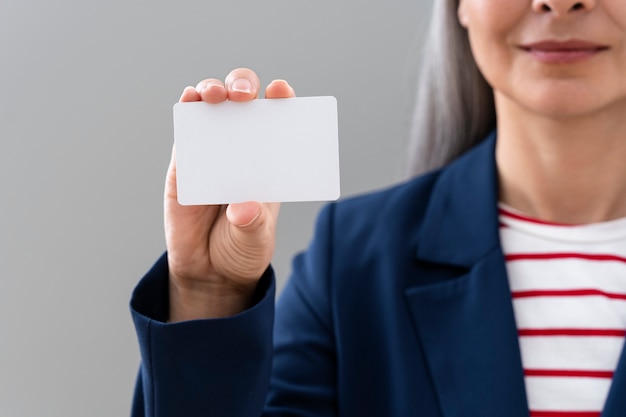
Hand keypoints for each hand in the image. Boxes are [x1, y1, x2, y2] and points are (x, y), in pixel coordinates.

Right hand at [165, 68, 295, 321]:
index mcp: (268, 161)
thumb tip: (243, 207)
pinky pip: (186, 130)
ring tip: (214, 96)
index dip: (280, 100)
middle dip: (242, 86)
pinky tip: (189, 101)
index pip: (278, 121)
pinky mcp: (184, 162)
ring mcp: (212, 151)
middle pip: (243, 102)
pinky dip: (187, 110)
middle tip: (243, 95)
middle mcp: (242, 148)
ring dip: (211, 91)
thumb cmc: (242, 248)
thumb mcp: (255, 239)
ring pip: (212, 107)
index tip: (280, 91)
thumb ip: (252, 223)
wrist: (209, 271)